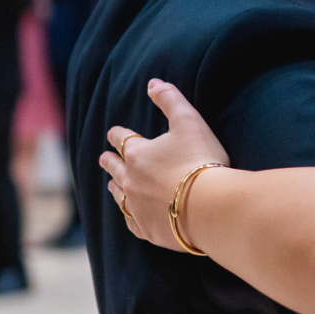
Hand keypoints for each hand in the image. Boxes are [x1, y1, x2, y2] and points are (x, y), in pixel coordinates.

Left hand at [100, 80, 230, 250]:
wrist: (210, 206)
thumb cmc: (201, 161)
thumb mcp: (189, 121)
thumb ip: (170, 99)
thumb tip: (153, 83)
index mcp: (138, 153)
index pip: (122, 139)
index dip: (118, 134)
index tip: (113, 133)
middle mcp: (130, 181)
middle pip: (114, 169)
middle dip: (109, 161)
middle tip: (104, 158)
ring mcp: (137, 207)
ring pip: (118, 196)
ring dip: (115, 188)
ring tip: (113, 186)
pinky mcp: (148, 229)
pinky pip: (132, 223)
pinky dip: (130, 216)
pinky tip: (131, 216)